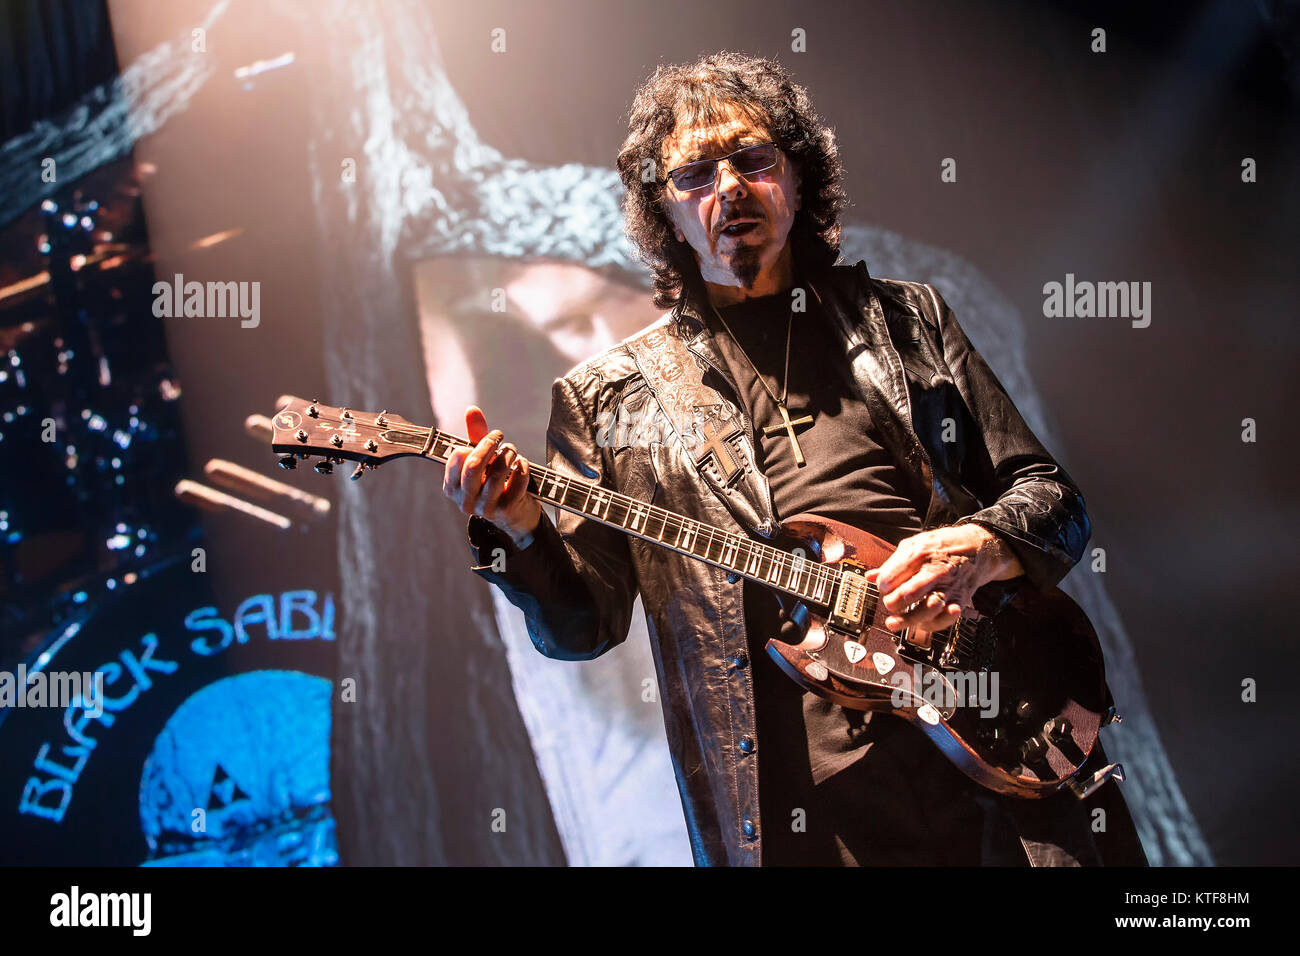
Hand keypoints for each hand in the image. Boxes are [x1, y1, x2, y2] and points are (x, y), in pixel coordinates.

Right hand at [442, 405, 541, 546]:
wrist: (515, 516)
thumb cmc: (494, 483)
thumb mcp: (483, 461)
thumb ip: (475, 435)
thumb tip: (471, 409)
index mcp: (452, 487)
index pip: (458, 457)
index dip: (476, 442)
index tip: (490, 437)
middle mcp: (465, 500)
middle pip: (474, 465)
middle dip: (489, 445)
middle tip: (500, 438)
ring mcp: (485, 508)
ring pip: (497, 473)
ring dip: (508, 455)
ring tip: (512, 451)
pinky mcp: (506, 510)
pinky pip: (517, 481)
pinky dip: (522, 467)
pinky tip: (522, 465)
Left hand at [864, 524, 1022, 632]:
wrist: (977, 548)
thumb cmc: (942, 546)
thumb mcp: (915, 544)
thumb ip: (892, 562)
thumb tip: (870, 576)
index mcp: (920, 554)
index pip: (892, 576)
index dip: (882, 586)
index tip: (882, 588)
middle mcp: (935, 571)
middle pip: (908, 593)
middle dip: (893, 603)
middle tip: (889, 603)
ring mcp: (948, 586)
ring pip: (927, 609)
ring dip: (909, 618)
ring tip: (896, 621)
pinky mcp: (959, 600)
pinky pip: (945, 619)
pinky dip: (933, 624)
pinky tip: (921, 623)